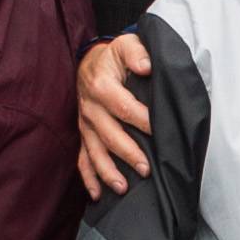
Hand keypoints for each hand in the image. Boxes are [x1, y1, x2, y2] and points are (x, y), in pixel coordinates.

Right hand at [75, 35, 154, 195]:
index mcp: (101, 86)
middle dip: (128, 153)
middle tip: (146, 169)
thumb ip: (137, 52)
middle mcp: (90, 108)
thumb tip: (147, 66)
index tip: (158, 131)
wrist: (91, 62)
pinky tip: (97, 195)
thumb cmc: (114, 57)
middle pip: (109, 134)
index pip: (123, 106)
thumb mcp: (126, 45)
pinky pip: (82, 159)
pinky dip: (88, 178)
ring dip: (107, 171)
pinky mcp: (83, 134)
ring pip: (94, 151)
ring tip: (122, 188)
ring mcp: (84, 124)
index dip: (141, 120)